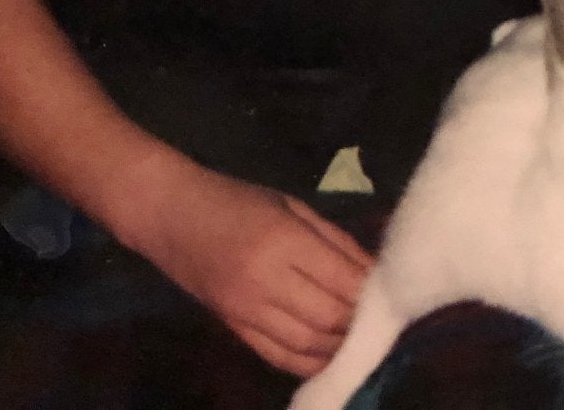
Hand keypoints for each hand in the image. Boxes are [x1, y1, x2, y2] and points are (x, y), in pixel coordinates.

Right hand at [126, 163, 374, 375]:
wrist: (170, 215)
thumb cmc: (237, 199)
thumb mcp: (293, 205)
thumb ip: (336, 240)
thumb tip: (375, 273)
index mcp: (283, 241)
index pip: (341, 281)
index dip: (372, 293)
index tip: (393, 292)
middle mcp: (264, 281)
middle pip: (328, 319)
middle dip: (360, 323)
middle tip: (381, 317)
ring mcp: (245, 311)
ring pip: (306, 345)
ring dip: (339, 347)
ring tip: (360, 336)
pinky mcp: (233, 329)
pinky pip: (278, 357)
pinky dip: (309, 363)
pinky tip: (329, 356)